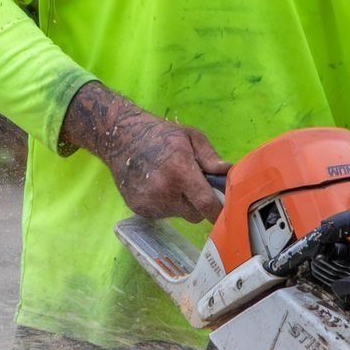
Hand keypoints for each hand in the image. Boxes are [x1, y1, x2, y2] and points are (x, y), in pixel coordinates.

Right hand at [62, 82, 230, 222]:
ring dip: (181, 204)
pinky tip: (157, 187)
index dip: (218, 211)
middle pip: (194, 214)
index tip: (227, 212)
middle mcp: (164, 191)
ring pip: (178, 215)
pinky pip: (162, 214)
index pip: (206, 204)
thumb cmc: (160, 135)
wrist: (120, 138)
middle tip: (193, 185)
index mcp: (180, 171)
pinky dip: (165, 205)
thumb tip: (229, 173)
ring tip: (171, 182)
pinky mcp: (138, 209)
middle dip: (199, 204)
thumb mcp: (191, 137)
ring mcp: (149, 202)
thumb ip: (211, 158)